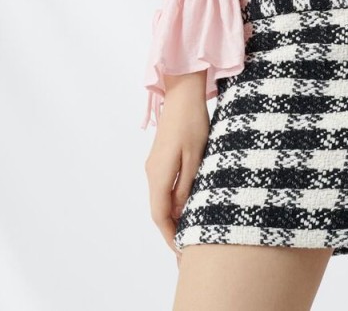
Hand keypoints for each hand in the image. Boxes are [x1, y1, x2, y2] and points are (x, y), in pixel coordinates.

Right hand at [144, 79, 209, 267]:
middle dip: (170, 231)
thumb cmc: (192, 123)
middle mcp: (152, 173)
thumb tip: (181, 213)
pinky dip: (172, 203)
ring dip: (172, 217)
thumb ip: (187, 187)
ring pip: (160, 199)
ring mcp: (154, 165)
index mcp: (159, 175)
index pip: (160, 215)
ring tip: (188, 233)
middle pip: (158, 210)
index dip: (170, 236)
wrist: (182, 94)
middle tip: (186, 251)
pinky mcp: (160, 159)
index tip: (181, 253)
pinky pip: (163, 188)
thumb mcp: (196, 158)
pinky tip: (185, 207)